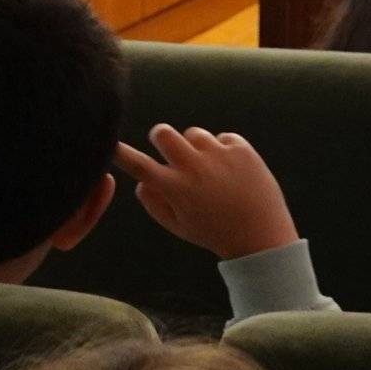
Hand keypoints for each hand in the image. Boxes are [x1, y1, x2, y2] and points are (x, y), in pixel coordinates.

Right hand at [114, 125, 299, 260]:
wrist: (262, 237)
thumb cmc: (214, 232)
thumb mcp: (178, 226)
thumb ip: (154, 203)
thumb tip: (140, 181)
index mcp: (175, 189)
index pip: (138, 165)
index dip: (120, 152)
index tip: (109, 141)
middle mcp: (194, 168)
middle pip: (162, 132)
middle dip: (160, 136)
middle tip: (167, 147)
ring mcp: (218, 155)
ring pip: (194, 133)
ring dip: (196, 147)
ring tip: (211, 171)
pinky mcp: (241, 148)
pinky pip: (223, 137)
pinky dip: (224, 150)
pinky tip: (232, 172)